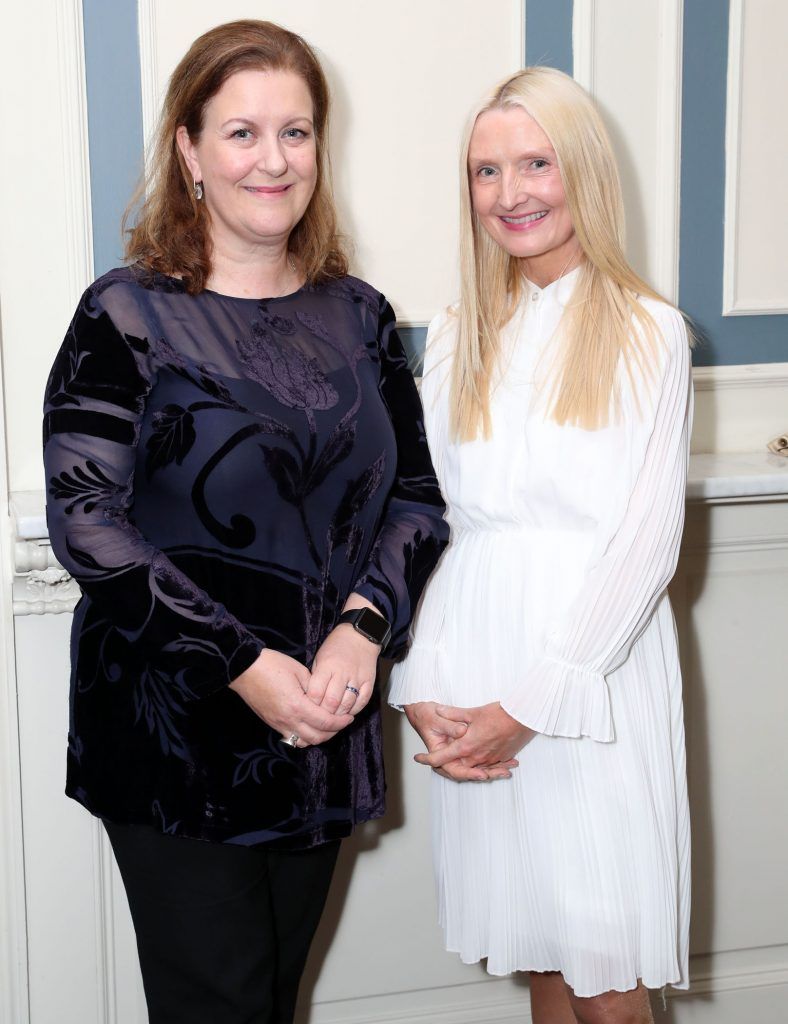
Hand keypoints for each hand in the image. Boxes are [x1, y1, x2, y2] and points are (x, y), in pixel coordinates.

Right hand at [229, 649, 352, 746]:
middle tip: (341, 722)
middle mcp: (288, 720)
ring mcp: (278, 724)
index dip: (341, 722)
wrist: (244, 668)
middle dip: (333, 732)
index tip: (350, 717)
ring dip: (317, 737)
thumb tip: (323, 697)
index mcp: (297, 706)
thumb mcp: (299, 670)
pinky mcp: (271, 723)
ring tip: (326, 726)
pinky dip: (303, 737)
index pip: (325, 722)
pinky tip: (309, 727)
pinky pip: (290, 738)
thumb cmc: (271, 664)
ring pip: (303, 742)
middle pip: (317, 737)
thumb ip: (314, 687)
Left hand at [307, 623, 378, 716]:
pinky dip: (354, 710)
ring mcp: (357, 678)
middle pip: (332, 702)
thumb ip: (316, 679)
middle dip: (324, 713)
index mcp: (327, 666)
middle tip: (320, 718)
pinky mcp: (369, 682)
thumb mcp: (319, 658)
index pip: (316, 692)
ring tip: (333, 718)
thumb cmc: (335, 647)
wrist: (359, 636)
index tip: (308, 709)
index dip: (311, 705)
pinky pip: (362, 702)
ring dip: (339, 715)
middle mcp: (342, 673)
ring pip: (347, 704)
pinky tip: (348, 712)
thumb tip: (310, 700)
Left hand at [413, 702, 534, 776]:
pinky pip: (488, 767)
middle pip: (457, 767)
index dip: (428, 758)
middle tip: (438, 760)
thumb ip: (453, 714)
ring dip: (466, 767)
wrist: (523, 718)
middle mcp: (477, 757)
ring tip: (458, 762)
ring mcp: (490, 760)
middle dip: (448, 764)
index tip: (418, 758)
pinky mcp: (501, 759)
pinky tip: (481, 761)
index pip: (442, 757)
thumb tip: (439, 711)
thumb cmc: (499, 714)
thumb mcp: (472, 712)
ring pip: (473, 769)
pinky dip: (482, 766)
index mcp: (466, 746)